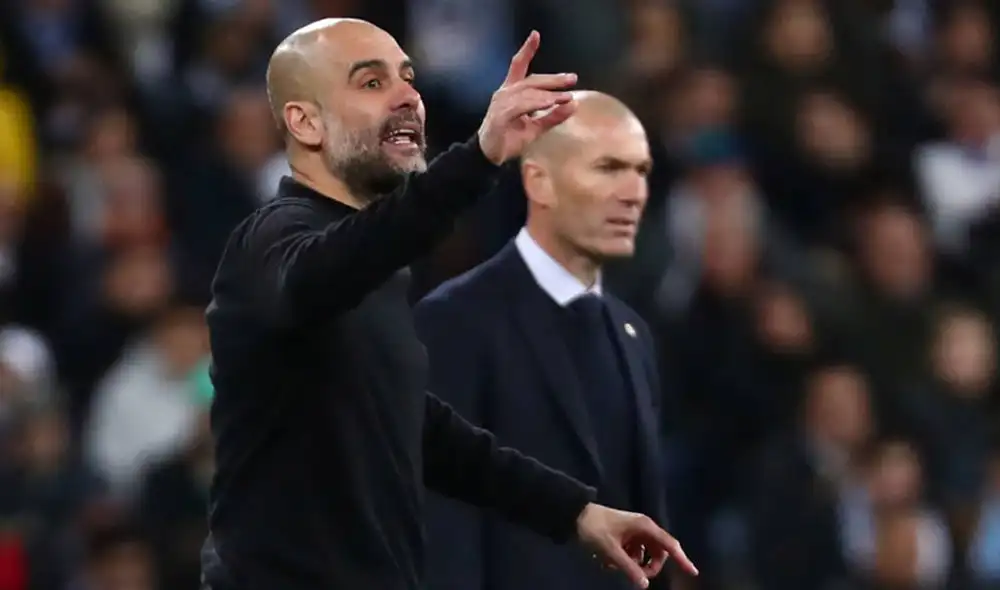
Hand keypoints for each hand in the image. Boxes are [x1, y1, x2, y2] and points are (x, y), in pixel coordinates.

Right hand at [477, 31, 577, 164]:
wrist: (491, 156)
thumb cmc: (510, 138)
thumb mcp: (536, 126)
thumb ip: (553, 116)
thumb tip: (574, 104)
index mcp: (512, 91)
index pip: (518, 66)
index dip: (527, 50)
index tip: (535, 35)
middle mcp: (505, 93)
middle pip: (531, 80)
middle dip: (552, 79)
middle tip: (572, 79)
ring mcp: (501, 104)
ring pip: (527, 92)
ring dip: (548, 93)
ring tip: (565, 96)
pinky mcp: (500, 116)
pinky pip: (521, 106)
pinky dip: (537, 103)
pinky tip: (550, 103)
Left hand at [576, 503, 697, 587]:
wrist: (575, 515)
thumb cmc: (595, 528)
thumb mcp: (611, 550)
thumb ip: (629, 567)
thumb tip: (645, 584)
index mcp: (644, 526)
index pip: (669, 545)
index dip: (682, 559)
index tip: (693, 572)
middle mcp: (643, 528)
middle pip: (658, 553)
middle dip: (649, 567)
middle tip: (634, 575)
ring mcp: (634, 532)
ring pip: (644, 555)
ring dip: (633, 564)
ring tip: (613, 566)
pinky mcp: (625, 536)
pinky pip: (633, 553)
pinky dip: (625, 560)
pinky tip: (608, 562)